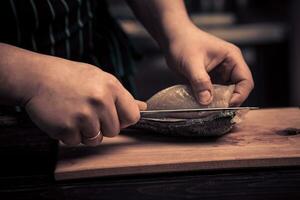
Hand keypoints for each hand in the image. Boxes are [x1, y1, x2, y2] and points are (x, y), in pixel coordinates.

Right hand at [0, 47, 145, 145]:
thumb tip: (143, 108)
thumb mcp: (100, 79)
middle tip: (87, 111)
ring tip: (74, 113)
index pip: (133, 116)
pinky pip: (76, 142)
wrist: (36, 77)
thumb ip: (122, 96)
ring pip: (96, 140)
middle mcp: (100, 101)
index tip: (113, 116)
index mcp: (111, 87)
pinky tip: (64, 118)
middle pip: (114, 131)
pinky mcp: (67, 128)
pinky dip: (69, 135)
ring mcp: (84, 115)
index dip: (123, 120)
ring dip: (85, 132)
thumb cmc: (69, 77)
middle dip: (102, 126)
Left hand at [164, 25, 253, 105]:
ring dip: (217, 102)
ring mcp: (219, 73)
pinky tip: (200, 104)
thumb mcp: (191, 63)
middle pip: (237, 89)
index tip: (225, 105)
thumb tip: (206, 101)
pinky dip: (209, 99)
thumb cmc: (183, 43)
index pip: (246, 81)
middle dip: (227, 101)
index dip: (239, 95)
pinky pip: (213, 92)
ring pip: (225, 93)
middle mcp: (229, 66)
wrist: (172, 38)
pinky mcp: (210, 79)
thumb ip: (200, 82)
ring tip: (206, 108)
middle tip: (214, 110)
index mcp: (232, 58)